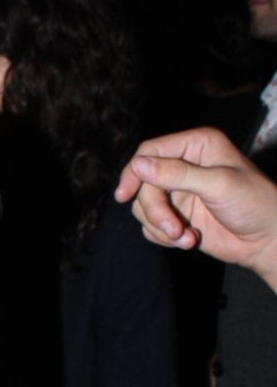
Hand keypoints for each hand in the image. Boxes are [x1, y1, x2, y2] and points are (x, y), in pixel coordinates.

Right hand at [115, 128, 276, 283]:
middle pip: (144, 183)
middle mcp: (183, 165)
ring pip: (144, 207)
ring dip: (161, 227)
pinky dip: (164, 237)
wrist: (267, 240)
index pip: (151, 151)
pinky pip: (150, 225)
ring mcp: (178, 192)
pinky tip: (188, 240)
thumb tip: (137, 165)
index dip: (135, 172)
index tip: (125, 195)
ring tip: (186, 238)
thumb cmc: (254, 204)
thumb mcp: (217, 184)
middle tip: (173, 229)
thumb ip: (176, 174)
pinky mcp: (176, 215)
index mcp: (196, 145)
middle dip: (156, 210)